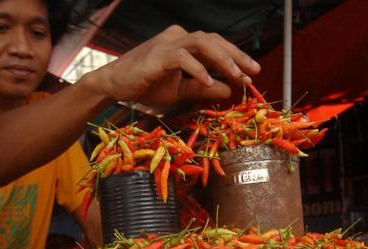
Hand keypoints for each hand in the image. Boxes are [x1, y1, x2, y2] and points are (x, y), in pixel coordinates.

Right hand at [89, 26, 260, 106]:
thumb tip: (229, 90)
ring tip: (236, 75)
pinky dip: (197, 70)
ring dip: (222, 59)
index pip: (216, 46)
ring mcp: (168, 43)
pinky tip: (208, 82)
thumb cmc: (145, 86)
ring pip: (203, 44)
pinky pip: (183, 58)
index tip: (251, 74)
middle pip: (214, 41)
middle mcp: (178, 38)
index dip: (235, 58)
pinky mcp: (158, 54)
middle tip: (252, 72)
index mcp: (184, 44)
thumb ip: (202, 88)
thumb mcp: (180, 91)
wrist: (114, 86)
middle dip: (236, 56)